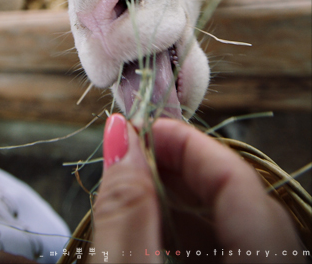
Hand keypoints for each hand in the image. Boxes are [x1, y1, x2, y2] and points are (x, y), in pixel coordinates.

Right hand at [92, 115, 305, 263]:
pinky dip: (189, 232)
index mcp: (261, 261)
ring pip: (233, 223)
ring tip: (135, 187)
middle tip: (133, 155)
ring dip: (181, 198)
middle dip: (181, 167)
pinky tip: (153, 226)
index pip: (237, 179)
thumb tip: (119, 138)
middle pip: (240, 196)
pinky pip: (229, 249)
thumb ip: (126, 211)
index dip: (186, 143)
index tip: (140, 129)